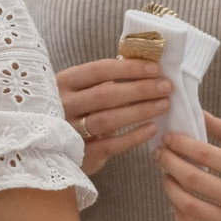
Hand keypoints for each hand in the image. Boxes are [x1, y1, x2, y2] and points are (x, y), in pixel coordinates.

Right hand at [56, 58, 172, 174]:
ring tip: (163, 105)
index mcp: (64, 82)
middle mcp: (62, 105)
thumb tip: (142, 66)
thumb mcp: (82, 91)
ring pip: (108, 119)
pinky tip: (152, 128)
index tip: (155, 68)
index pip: (99, 70)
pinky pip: (110, 145)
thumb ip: (106, 81)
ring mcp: (69, 130)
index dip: (129, 68)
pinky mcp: (80, 154)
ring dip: (139, 111)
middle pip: (105, 94)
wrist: (54, 149)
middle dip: (140, 89)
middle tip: (166, 87)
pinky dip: (133, 137)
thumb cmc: (75, 112)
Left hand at [159, 113, 220, 220]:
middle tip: (159, 155)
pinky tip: (178, 207)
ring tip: (166, 179)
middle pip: (192, 180)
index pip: (205, 154)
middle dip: (167, 163)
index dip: (180, 144)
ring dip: (170, 190)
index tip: (168, 138)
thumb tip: (200, 114)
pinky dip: (181, 219)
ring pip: (189, 208)